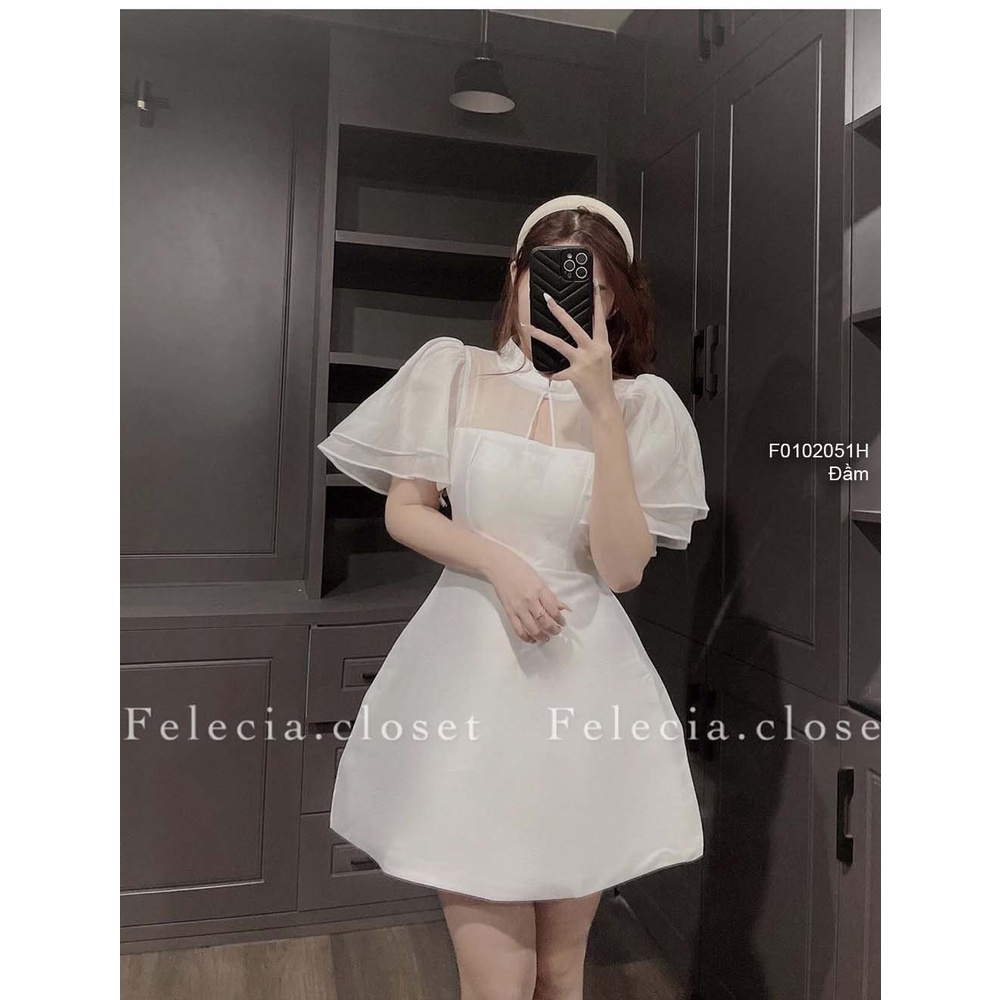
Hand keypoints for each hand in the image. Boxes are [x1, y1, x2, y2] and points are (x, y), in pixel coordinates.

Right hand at [482, 545, 571, 643]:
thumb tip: (563, 608)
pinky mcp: (509, 612)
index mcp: (539, 590)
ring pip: (532, 629)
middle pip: (544, 622)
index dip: (560, 620)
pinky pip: (518, 629)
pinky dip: (526, 637)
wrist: (499, 566)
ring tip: (546, 638)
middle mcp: (529, 600)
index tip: (563, 623)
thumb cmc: (520, 570)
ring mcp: (518, 607)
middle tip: (557, 631)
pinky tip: (532, 639)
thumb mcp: (539, 580)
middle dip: (553, 630)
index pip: (553, 610)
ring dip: (542, 636)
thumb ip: (550, 596)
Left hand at [524, 275, 616, 414]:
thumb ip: (593, 346)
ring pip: (559, 343)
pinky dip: (548, 373)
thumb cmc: (601, 382)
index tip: (593, 285)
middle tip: (548, 299)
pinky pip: (556, 372)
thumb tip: (579, 336)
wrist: (604, 403)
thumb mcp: (602, 359)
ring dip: (542, 335)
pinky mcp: (575, 374)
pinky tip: (543, 372)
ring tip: (529, 327)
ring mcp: (584, 362)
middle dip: (559, 311)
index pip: (599, 319)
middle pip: (574, 326)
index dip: (597, 301)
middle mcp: (594, 350)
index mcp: (602, 345)